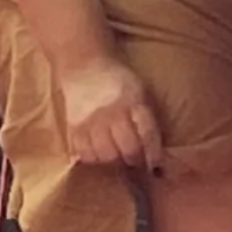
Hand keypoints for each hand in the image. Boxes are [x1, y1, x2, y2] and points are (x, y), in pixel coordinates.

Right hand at [58, 55, 164, 171]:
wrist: (84, 66)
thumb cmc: (117, 81)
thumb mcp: (139, 91)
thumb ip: (146, 117)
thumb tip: (156, 149)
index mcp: (134, 101)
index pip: (148, 134)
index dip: (154, 154)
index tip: (156, 166)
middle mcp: (113, 112)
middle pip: (129, 149)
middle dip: (135, 161)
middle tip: (135, 162)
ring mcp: (92, 121)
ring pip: (107, 156)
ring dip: (115, 162)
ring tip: (116, 159)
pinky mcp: (75, 128)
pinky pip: (86, 155)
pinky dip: (94, 159)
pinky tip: (99, 154)